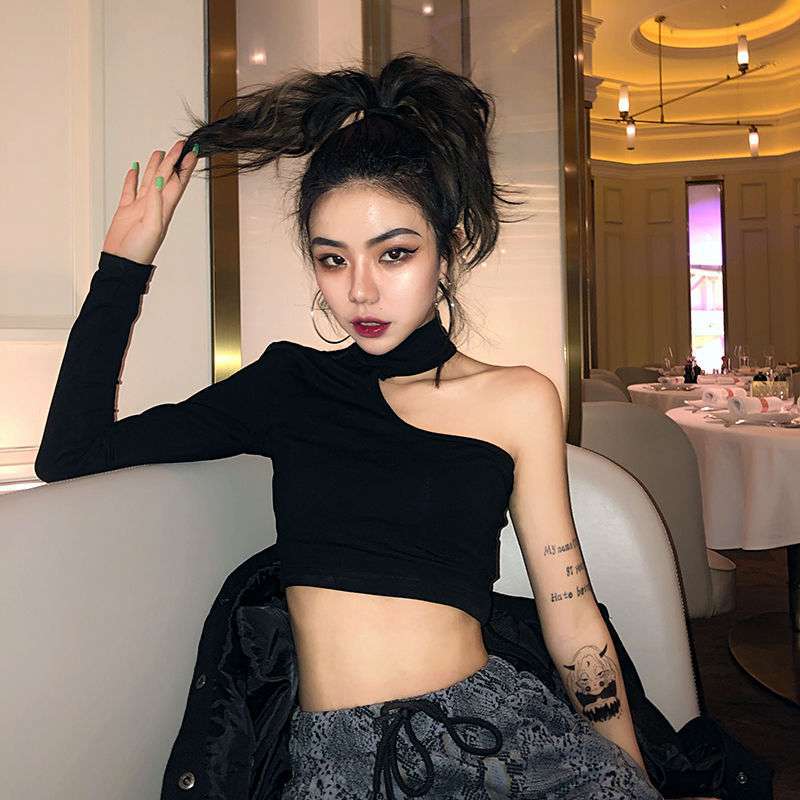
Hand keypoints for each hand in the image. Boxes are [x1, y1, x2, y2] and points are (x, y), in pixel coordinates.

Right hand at [102, 139, 197, 265]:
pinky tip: (134, 167)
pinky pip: (129, 190)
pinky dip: (131, 178)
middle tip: (180, 143)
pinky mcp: (126, 210)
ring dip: (156, 166)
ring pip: (149, 180)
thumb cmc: (140, 250)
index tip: (193, 150)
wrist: (122, 263)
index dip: (185, 166)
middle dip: (174, 160)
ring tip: (161, 151)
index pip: (178, 182)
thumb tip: (159, 180)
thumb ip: (156, 203)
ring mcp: (140, 207)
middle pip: (166, 177)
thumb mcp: (152, 227)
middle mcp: (155, 205)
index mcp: (165, 208)